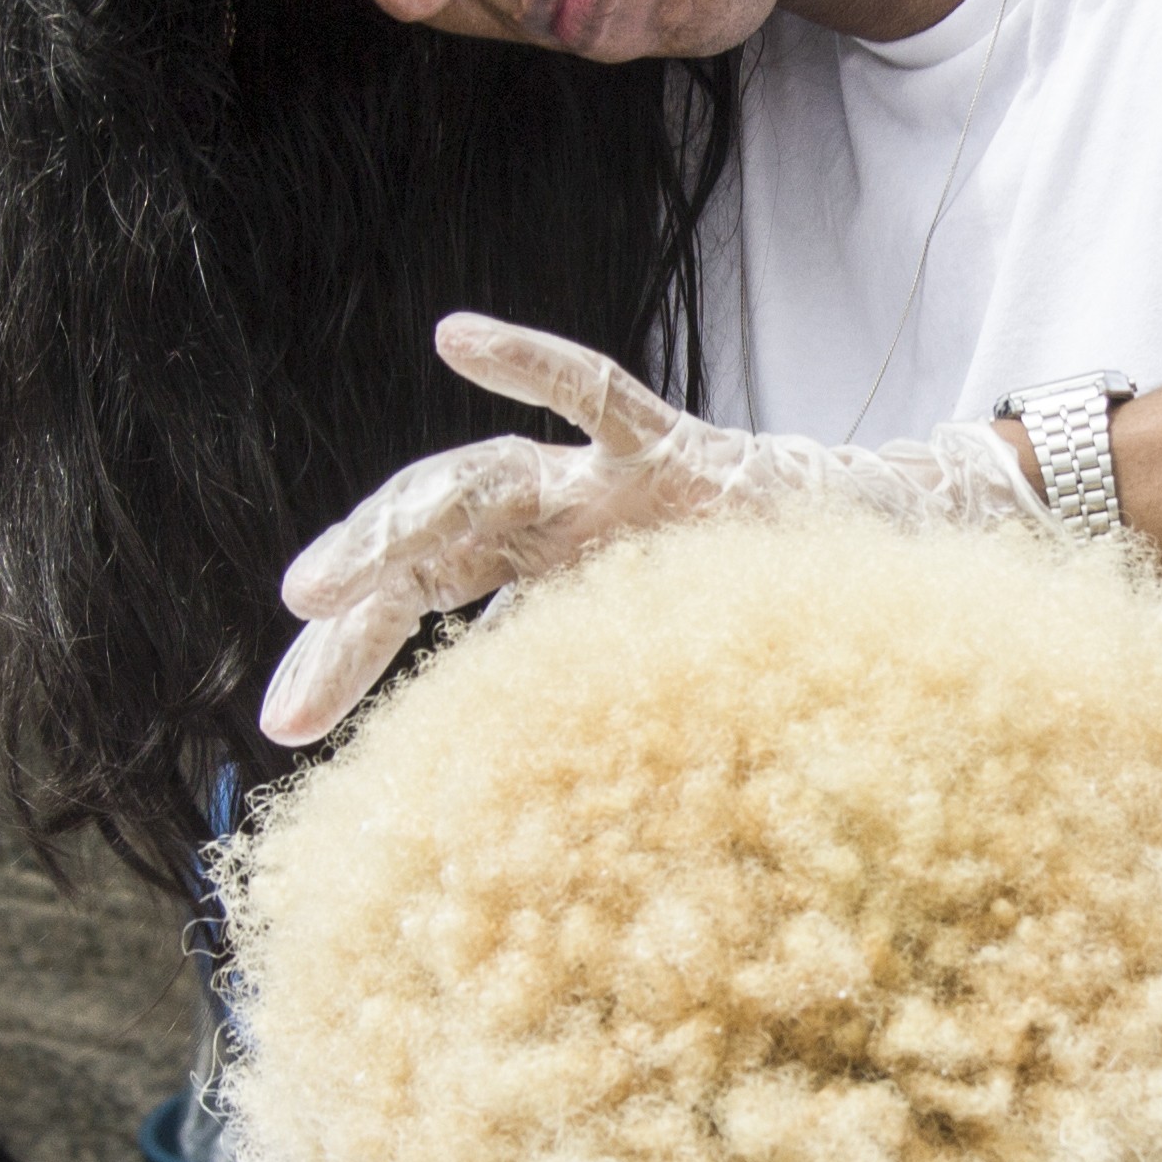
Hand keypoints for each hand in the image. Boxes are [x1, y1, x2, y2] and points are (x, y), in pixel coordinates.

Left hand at [257, 312, 1043, 741]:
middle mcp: (556, 517)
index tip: (279, 733)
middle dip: (353, 607)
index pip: (419, 604)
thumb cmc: (762, 626)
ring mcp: (608, 479)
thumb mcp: (653, 693)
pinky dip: (527, 362)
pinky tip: (456, 338)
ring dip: (395, 526)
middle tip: (286, 686)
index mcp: (538, 573)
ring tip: (320, 584)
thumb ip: (576, 721)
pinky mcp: (676, 449)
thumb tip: (501, 822)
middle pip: (429, 542)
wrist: (883, 554)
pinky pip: (598, 394)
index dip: (345, 661)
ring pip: (480, 480)